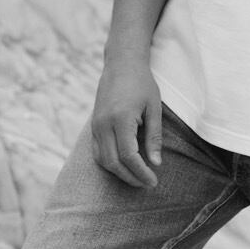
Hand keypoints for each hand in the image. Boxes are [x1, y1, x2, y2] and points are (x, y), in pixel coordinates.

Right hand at [90, 59, 162, 188]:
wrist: (121, 64)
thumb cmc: (142, 83)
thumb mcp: (154, 108)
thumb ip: (154, 137)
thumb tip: (156, 163)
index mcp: (120, 119)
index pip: (128, 156)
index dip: (141, 172)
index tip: (153, 181)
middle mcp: (104, 124)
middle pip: (113, 163)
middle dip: (130, 177)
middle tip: (147, 184)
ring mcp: (95, 125)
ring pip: (102, 160)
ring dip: (119, 173)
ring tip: (137, 178)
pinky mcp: (93, 125)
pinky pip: (98, 152)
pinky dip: (109, 163)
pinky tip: (124, 166)